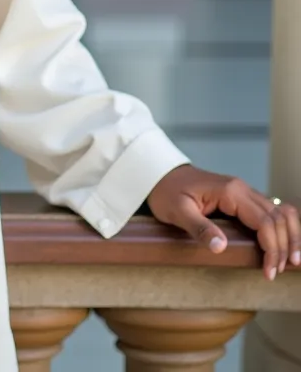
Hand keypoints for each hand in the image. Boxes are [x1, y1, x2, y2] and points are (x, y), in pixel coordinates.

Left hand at [148, 164, 300, 280]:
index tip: (268, 271)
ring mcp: (243, 192)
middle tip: (276, 272)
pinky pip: (271, 211)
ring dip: (289, 237)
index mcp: (231, 192)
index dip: (272, 249)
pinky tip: (285, 244)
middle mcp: (242, 189)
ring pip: (280, 213)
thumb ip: (199, 228)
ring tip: (290, 262)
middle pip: (278, 218)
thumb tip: (221, 247)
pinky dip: (283, 228)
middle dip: (283, 247)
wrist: (159, 175)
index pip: (265, 222)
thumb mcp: (176, 211)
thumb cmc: (166, 192)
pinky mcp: (241, 198)